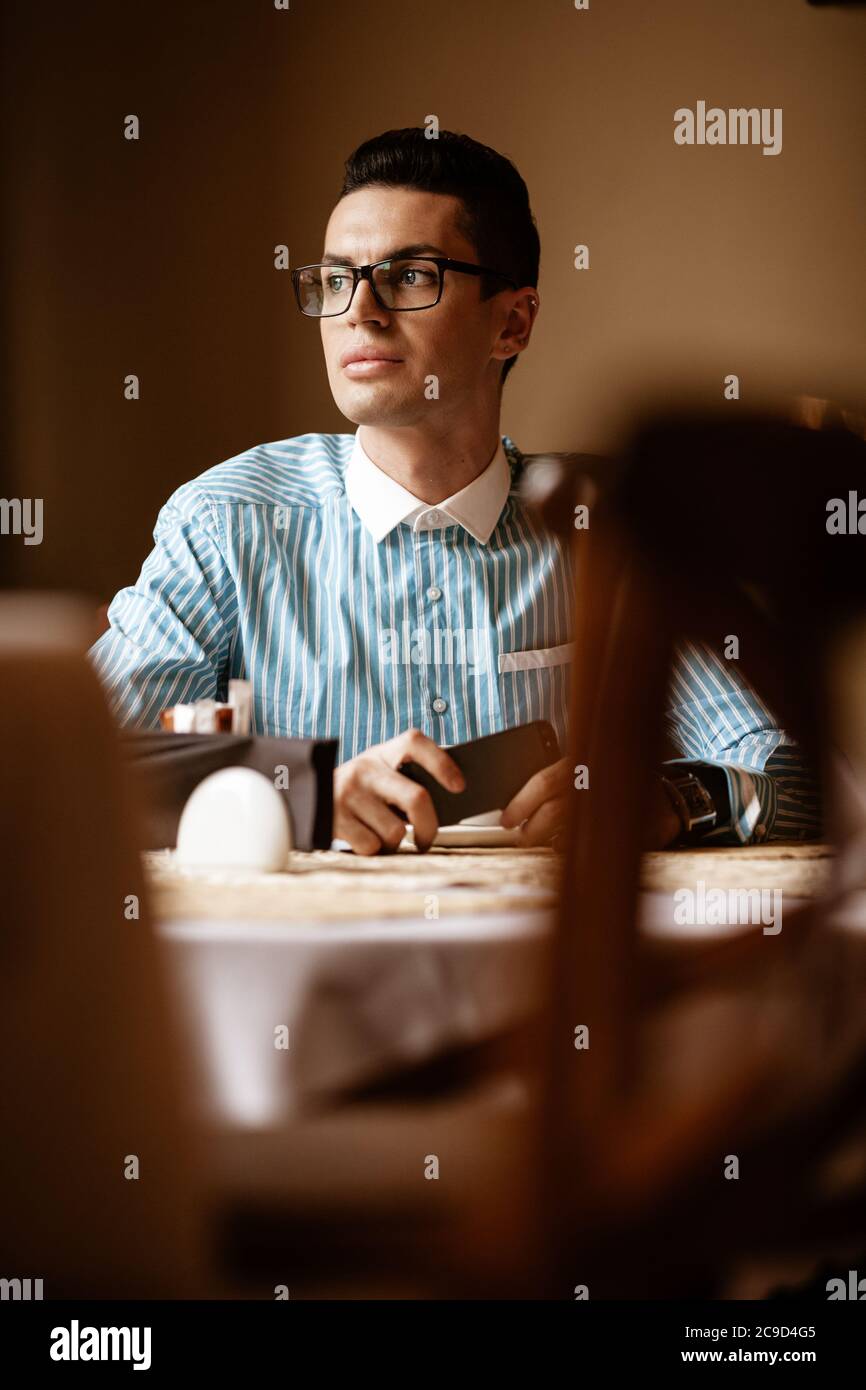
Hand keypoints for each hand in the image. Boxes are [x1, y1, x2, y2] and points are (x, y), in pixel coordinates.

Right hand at [333, 729, 464, 855]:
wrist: (304, 797)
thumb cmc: (357, 791)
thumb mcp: (377, 773)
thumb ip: (404, 780)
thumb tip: (446, 803)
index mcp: (381, 753)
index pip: (415, 743)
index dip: (441, 763)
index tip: (459, 786)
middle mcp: (365, 769)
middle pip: (416, 799)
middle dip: (429, 827)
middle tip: (426, 838)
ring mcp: (349, 794)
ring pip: (396, 832)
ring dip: (396, 842)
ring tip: (384, 834)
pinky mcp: (335, 820)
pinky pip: (372, 846)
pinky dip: (375, 850)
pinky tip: (365, 838)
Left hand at [501, 761, 682, 849]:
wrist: (665, 798)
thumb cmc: (618, 782)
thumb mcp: (589, 768)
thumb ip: (560, 782)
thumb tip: (519, 805)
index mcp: (584, 762)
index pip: (543, 782)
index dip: (520, 803)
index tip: (505, 820)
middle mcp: (597, 783)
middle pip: (554, 811)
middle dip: (532, 830)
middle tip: (520, 838)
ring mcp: (613, 807)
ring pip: (569, 831)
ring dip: (549, 842)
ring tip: (539, 845)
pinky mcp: (626, 831)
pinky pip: (591, 848)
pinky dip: (574, 851)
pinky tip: (566, 850)